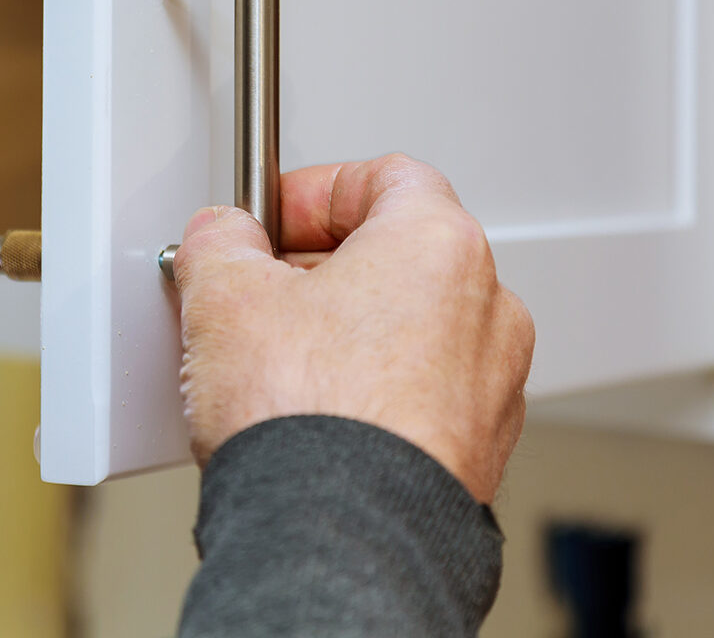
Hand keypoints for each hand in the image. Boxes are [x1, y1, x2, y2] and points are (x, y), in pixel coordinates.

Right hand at [173, 154, 533, 503]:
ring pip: (412, 327)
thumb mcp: (225, 295)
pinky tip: (311, 415)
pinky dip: (372, 390)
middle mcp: (487, 308)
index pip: (383, 176)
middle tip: (258, 289)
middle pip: (398, 254)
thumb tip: (221, 237)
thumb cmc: (307, 418)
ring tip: (277, 361)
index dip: (312, 190)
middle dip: (321, 266)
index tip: (268, 220)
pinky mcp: (477, 451)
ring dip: (348, 330)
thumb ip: (222, 240)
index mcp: (439, 244)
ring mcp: (491, 386)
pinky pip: (421, 394)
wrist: (336, 536)